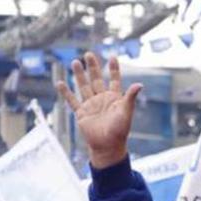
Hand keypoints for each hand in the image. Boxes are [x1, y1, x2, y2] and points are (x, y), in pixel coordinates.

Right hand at [55, 52, 143, 168]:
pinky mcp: (81, 113)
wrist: (107, 146)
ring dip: (79, 75)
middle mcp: (102, 99)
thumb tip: (140, 84)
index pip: (114, 80)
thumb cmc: (120, 131)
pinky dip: (66, 92)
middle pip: (96, 79)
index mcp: (115, 98)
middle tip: (89, 54)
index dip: (113, 69)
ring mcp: (91, 105)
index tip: (112, 56)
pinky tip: (60, 83)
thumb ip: (130, 97)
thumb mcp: (126, 112)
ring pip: (83, 86)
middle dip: (93, 67)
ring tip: (75, 62)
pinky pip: (72, 101)